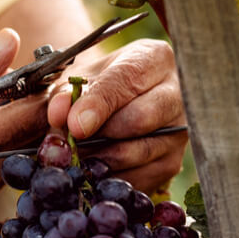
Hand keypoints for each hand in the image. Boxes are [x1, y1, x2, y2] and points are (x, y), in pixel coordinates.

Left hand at [46, 39, 186, 192]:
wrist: (117, 105)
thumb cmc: (97, 86)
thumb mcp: (78, 81)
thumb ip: (65, 94)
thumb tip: (59, 114)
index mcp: (154, 58)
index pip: (127, 80)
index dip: (98, 105)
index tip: (75, 126)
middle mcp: (177, 92)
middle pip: (139, 119)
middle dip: (98, 135)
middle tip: (69, 143)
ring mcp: (179, 130)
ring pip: (139, 152)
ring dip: (99, 159)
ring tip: (75, 156)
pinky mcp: (172, 162)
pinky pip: (139, 178)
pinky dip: (110, 178)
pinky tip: (93, 170)